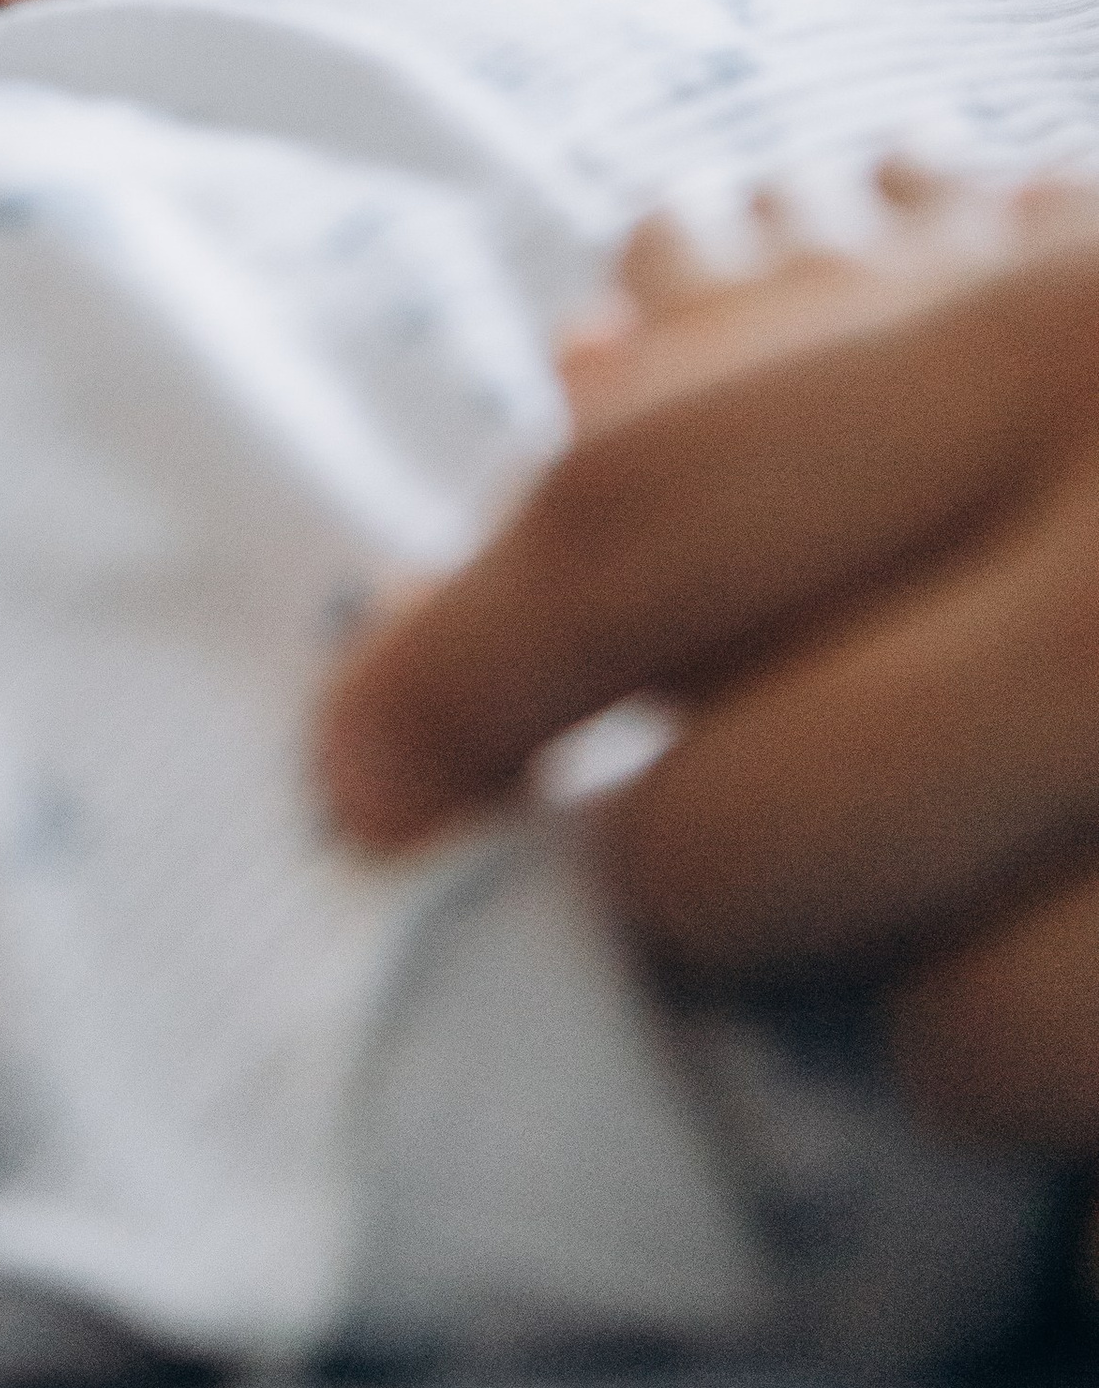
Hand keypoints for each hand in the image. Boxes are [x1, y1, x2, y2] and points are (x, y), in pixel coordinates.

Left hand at [320, 167, 1098, 1154]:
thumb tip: (565, 377)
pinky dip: (1048, 1081)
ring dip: (902, 1000)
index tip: (361, 773)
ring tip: (951, 888)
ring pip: (950, 1033)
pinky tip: (1065, 954)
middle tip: (692, 853)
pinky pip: (1089, 1105)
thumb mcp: (1043, 282)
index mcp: (1056, 332)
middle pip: (740, 835)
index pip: (642, 517)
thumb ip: (812, 339)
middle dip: (675, 876)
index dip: (461, 668)